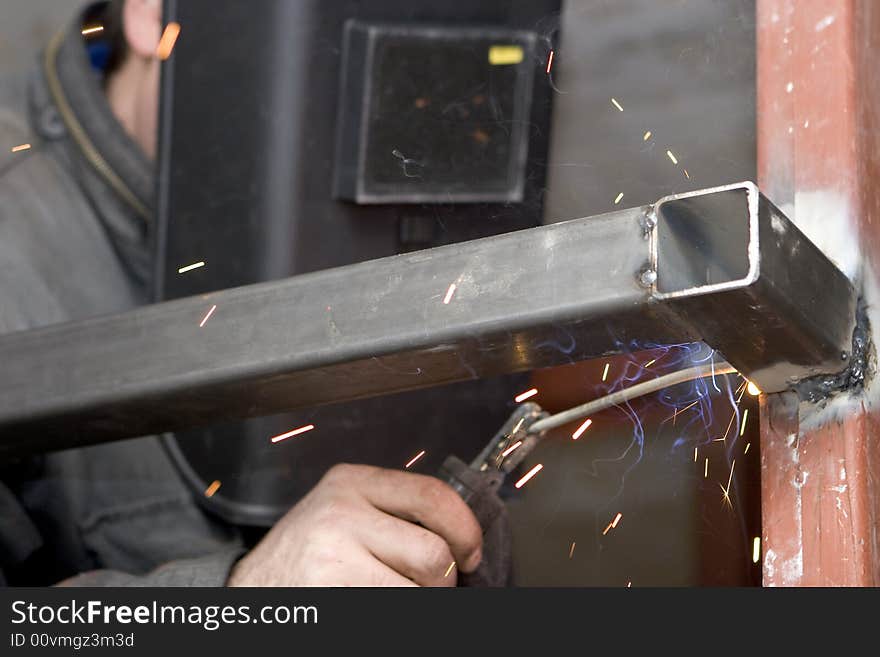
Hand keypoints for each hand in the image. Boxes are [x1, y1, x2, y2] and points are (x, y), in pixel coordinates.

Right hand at [228, 463, 481, 585]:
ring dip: (419, 600)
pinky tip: (370, 603)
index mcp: (351, 482)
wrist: (252, 589)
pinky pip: (395, 608)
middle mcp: (341, 512)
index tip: (471, 553)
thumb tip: (463, 538)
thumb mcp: (344, 513)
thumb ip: (393, 513)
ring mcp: (333, 555)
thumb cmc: (305, 556)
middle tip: (427, 586)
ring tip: (392, 594)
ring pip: (419, 588)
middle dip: (442, 579)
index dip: (466, 529)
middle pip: (433, 551)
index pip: (433, 495)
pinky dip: (396, 614)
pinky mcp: (332, 593)